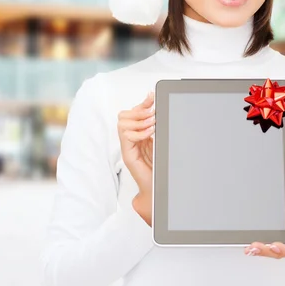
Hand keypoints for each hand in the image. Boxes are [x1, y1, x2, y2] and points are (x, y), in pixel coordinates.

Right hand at [117, 91, 155, 225]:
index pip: (132, 112)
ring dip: (139, 120)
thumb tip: (162, 111)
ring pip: (122, 123)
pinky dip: (138, 132)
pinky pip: (126, 136)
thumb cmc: (160, 169)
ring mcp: (128, 147)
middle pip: (123, 115)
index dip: (142, 103)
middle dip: (139, 110)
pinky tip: (149, 134)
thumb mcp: (161, 142)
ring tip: (153, 124)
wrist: (158, 189)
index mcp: (138, 135)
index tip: (152, 96)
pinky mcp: (128, 155)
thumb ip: (158, 129)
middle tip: (152, 113)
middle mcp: (130, 140)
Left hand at [244, 196, 284, 257]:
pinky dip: (253, 246)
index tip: (275, 246)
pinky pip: (261, 245)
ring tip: (250, 247)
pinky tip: (247, 245)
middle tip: (257, 246)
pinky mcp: (267, 238)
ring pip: (268, 251)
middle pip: (278, 252)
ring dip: (259, 250)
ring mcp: (277, 240)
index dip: (284, 250)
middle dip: (267, 251)